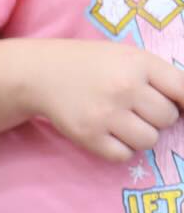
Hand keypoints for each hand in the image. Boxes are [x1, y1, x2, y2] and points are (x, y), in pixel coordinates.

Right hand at [20, 39, 183, 161]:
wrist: (42, 73)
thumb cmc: (93, 64)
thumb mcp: (130, 57)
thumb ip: (162, 77)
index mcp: (138, 63)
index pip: (183, 90)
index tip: (180, 108)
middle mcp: (123, 88)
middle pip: (167, 118)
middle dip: (157, 116)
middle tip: (138, 108)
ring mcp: (105, 114)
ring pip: (149, 140)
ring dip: (141, 134)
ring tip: (124, 121)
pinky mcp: (88, 135)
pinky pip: (123, 155)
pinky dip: (121, 148)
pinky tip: (109, 133)